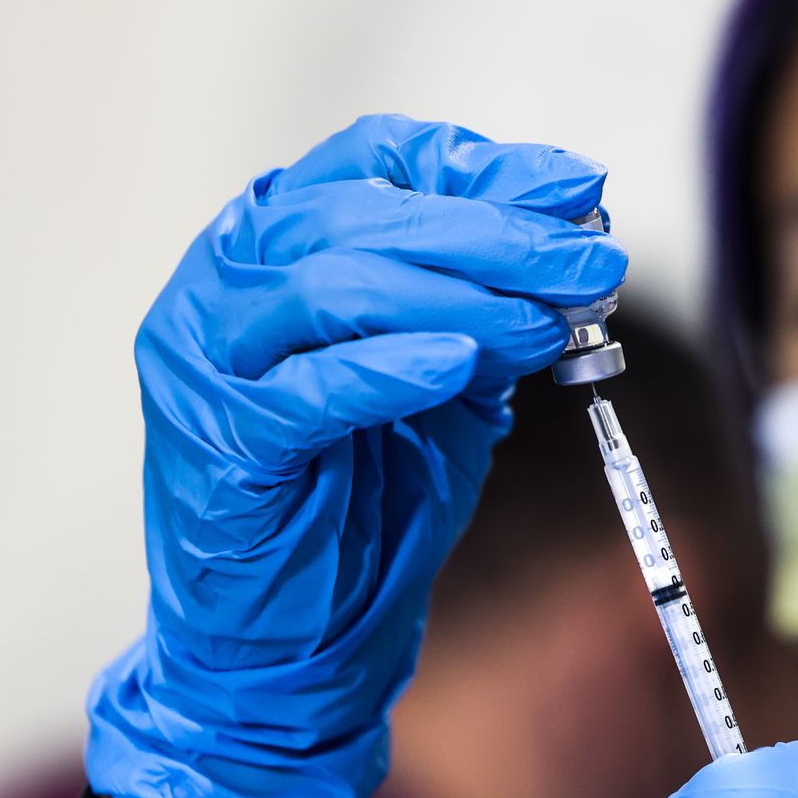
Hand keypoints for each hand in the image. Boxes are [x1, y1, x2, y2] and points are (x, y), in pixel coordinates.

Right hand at [87, 114, 625, 797]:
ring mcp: (206, 360)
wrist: (297, 639)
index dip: (480, 165)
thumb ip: (493, 306)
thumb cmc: (367, 502)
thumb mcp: (448, 383)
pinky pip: (307, 391)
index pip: (372, 159)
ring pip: (333, 289)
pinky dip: (390, 370)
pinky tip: (465, 364)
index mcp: (275, 245)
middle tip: (591, 258)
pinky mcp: (219, 442)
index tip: (578, 187)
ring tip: (550, 322)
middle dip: (495, 234)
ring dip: (462, 298)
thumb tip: (579, 235)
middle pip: (361, 217)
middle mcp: (224, 282)